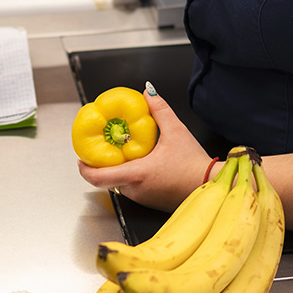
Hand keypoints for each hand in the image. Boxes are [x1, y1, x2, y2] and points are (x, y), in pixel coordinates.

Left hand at [77, 85, 212, 211]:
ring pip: (121, 183)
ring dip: (119, 169)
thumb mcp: (176, 131)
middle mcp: (135, 190)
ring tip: (125, 152)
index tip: (81, 157)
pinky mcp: (149, 201)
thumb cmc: (195, 165)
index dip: (85, 168)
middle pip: (108, 178)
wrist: (211, 187)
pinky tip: (142, 162)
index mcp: (136, 175)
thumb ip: (159, 110)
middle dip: (104, 163)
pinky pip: (133, 188)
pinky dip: (132, 175)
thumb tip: (148, 92)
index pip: (97, 177)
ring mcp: (142, 198)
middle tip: (105, 147)